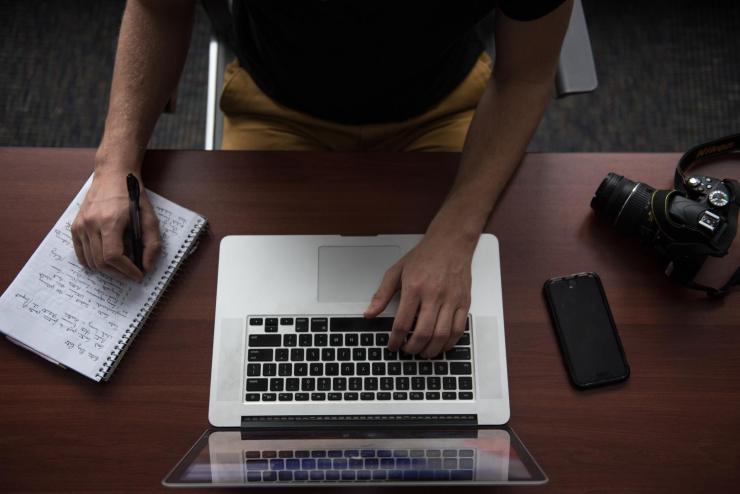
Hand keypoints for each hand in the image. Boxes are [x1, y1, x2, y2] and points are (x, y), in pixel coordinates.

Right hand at [71, 169, 160, 280]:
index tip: (138, 275)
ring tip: (121, 268)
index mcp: (110, 221)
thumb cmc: (132, 195)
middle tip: (132, 273)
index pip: (113, 256)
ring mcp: (80, 225)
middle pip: (101, 262)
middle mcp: (91, 224)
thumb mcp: (149, 217)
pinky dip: (92, 262)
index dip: (126, 270)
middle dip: (119, 272)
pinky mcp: (75, 226)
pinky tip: (104, 262)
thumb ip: (151, 243)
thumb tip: (147, 266)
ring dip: (107, 269)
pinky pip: (80, 253)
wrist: (112, 175)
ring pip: (90, 260)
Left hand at [364, 233, 474, 357]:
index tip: (393, 346)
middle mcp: (433, 295)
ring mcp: (451, 299)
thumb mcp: (396, 271)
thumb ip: (382, 294)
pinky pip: (459, 329)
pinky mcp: (464, 302)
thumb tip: (369, 313)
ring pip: (442, 335)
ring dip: (431, 350)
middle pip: (423, 333)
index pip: (402, 323)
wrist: (451, 243)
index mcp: (414, 288)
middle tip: (407, 350)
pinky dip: (449, 343)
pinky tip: (441, 345)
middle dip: (413, 348)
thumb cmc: (425, 256)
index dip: (396, 340)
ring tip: (423, 352)